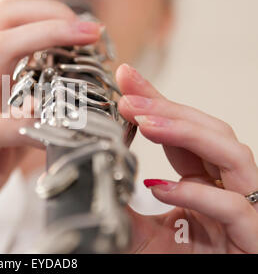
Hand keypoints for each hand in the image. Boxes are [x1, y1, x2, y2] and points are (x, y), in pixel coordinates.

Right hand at [0, 0, 102, 252]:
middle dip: (52, 17)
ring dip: (48, 40)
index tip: (81, 29)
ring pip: (1, 51)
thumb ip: (20, 120)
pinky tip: (64, 131)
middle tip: (90, 29)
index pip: (5, 24)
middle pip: (4, 24)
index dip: (45, 15)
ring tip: (84, 47)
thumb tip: (59, 114)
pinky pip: (7, 123)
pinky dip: (40, 123)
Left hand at [116, 63, 257, 252]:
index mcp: (203, 184)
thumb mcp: (134, 228)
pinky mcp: (253, 239)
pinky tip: (160, 187)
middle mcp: (227, 190)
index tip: (126, 79)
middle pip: (210, 132)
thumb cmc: (171, 266)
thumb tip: (92, 162)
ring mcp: (245, 213)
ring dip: (186, 133)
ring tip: (145, 123)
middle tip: (128, 98)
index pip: (183, 133)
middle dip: (169, 108)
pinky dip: (197, 194)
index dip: (157, 102)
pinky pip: (234, 208)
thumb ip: (119, 198)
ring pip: (232, 156)